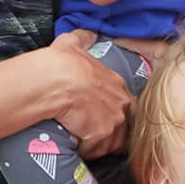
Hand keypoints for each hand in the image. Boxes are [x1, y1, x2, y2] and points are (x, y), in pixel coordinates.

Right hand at [39, 29, 130, 159]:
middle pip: (124, 128)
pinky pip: (94, 150)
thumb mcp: (74, 44)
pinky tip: (74, 143)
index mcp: (117, 84)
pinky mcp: (102, 135)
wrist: (57, 80)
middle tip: (93, 135)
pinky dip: (84, 150)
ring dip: (97, 145)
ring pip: (110, 143)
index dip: (115, 114)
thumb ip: (84, 39)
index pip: (127, 106)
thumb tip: (87, 32)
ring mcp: (114, 121)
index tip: (102, 118)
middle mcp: (121, 104)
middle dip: (110, 134)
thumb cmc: (64, 62)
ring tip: (81, 141)